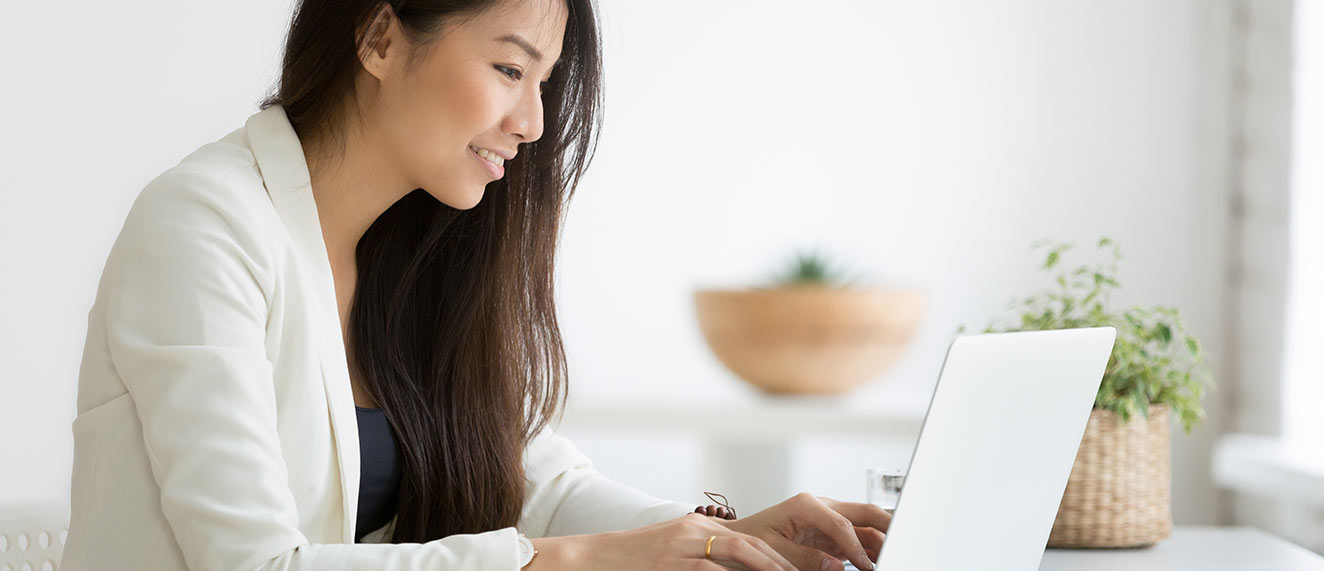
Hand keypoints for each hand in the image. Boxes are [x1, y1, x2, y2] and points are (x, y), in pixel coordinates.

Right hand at [531, 512, 796, 569]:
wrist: (587, 560)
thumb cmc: (632, 566)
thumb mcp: (673, 557)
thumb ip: (707, 563)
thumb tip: (738, 568)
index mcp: (700, 529)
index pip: (755, 542)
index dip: (789, 558)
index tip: (819, 568)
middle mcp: (696, 532)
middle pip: (757, 547)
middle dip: (792, 565)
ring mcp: (684, 547)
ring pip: (743, 557)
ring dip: (774, 568)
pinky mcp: (673, 563)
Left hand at [715, 492, 889, 570]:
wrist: (742, 537)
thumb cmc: (753, 538)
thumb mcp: (773, 548)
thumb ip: (805, 557)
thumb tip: (836, 566)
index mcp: (807, 505)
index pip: (842, 524)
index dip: (857, 547)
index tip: (866, 567)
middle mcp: (823, 506)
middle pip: (866, 512)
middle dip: (888, 525)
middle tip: (905, 543)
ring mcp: (831, 518)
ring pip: (868, 526)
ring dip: (884, 540)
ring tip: (895, 557)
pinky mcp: (833, 532)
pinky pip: (860, 538)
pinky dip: (873, 549)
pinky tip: (881, 561)